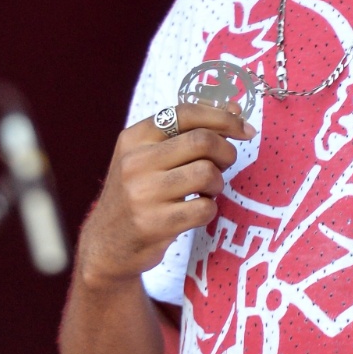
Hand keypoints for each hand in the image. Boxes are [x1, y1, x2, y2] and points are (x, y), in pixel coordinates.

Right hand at [76, 104, 253, 288]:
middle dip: (226, 151)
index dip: (222, 117)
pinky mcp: (154, 224)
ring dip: (217, 183)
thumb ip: (186, 132)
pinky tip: (196, 211)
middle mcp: (135, 162)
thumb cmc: (138, 193)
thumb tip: (235, 109)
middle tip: (224, 164)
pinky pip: (204, 208)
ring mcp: (143, 194)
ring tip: (206, 190)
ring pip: (206, 173)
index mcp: (134, 138)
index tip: (244, 129)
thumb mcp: (148, 156)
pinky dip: (209, 209)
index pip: (186, 113)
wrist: (108, 244)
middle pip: (202, 141)